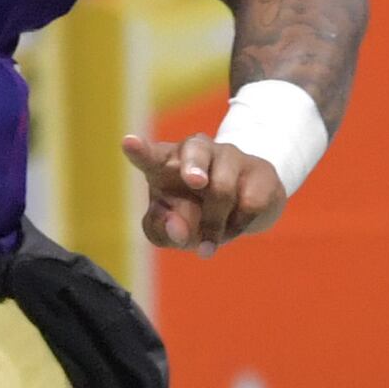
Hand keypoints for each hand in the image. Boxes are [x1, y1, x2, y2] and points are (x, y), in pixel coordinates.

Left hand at [122, 129, 288, 254]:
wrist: (246, 208)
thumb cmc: (195, 215)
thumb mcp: (171, 230)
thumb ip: (164, 231)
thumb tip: (179, 229)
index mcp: (167, 162)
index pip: (152, 155)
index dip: (140, 151)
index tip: (128, 142)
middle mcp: (198, 151)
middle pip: (195, 150)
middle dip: (194, 165)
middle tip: (196, 182)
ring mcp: (231, 157)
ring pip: (222, 188)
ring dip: (214, 226)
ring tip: (209, 244)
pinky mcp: (260, 171)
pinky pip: (250, 204)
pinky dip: (239, 226)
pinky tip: (235, 224)